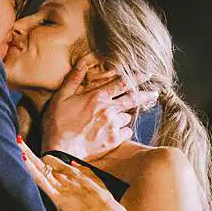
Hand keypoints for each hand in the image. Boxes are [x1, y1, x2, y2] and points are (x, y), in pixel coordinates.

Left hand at [19, 140, 127, 210]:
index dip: (42, 160)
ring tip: (16, 142)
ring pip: (38, 167)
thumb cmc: (104, 202)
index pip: (52, 161)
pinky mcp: (56, 197)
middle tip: (17, 140)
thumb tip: (73, 163)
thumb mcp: (96, 182)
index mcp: (73, 172)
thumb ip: (83, 171)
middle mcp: (65, 175)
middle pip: (42, 160)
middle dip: (29, 151)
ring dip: (26, 155)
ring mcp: (59, 185)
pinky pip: (40, 181)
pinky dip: (31, 170)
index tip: (32, 159)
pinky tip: (23, 159)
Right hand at [40, 54, 155, 158]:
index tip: (147, 74)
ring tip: (119, 117)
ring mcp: (112, 126)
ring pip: (127, 117)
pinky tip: (116, 130)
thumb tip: (83, 61)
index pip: (122, 83)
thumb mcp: (60, 96)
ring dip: (125, 115)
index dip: (136, 77)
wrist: (60, 149)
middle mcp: (109, 110)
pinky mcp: (113, 140)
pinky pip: (126, 132)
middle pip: (133, 99)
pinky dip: (123, 130)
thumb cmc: (57, 122)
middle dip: (145, 95)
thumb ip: (73, 79)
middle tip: (154, 93)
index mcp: (97, 97)